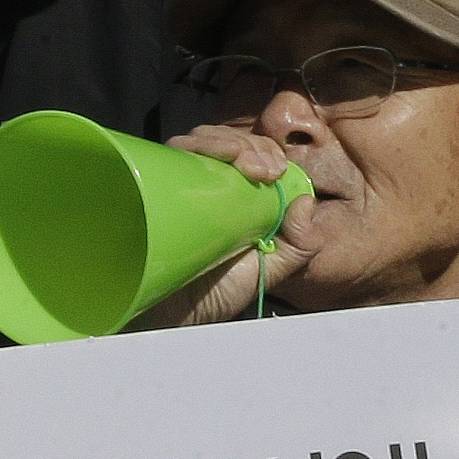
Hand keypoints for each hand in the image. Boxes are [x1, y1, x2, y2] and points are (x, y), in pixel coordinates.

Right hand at [127, 126, 329, 329]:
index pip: (251, 155)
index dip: (266, 152)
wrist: (170, 318)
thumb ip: (298, 243)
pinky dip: (189, 145)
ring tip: (240, 161)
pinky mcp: (151, 187)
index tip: (276, 171)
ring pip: (197, 140)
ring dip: (223, 140)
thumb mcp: (269, 269)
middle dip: (249, 144)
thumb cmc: (214, 294)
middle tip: (263, 168)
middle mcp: (204, 187)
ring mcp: (175, 186)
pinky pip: (167, 153)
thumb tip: (307, 200)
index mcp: (235, 200)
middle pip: (226, 141)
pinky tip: (205, 156)